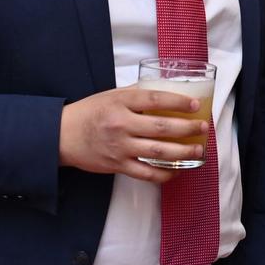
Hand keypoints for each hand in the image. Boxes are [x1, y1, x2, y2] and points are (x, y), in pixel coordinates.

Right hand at [58, 87, 208, 182]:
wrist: (62, 136)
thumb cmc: (90, 112)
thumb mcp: (111, 95)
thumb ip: (137, 94)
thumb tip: (166, 89)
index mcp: (121, 102)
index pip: (155, 99)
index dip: (178, 101)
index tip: (195, 104)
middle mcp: (121, 124)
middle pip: (162, 127)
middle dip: (187, 129)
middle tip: (203, 128)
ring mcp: (120, 147)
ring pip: (158, 152)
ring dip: (182, 152)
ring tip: (198, 150)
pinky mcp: (117, 166)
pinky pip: (146, 173)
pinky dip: (164, 174)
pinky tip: (177, 170)